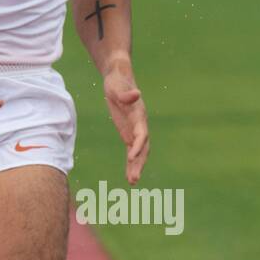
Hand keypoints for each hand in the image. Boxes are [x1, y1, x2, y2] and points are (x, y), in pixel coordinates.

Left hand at [103, 66, 148, 183]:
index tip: (131, 156)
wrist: (118, 77)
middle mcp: (140, 124)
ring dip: (136, 166)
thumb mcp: (117, 86)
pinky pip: (131, 150)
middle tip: (133, 178)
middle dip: (139, 162)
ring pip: (139, 152)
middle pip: (143, 147)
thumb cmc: (117, 81)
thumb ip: (126, 93)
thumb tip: (136, 94)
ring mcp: (135, 129)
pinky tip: (129, 175)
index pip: (141, 134)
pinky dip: (131, 162)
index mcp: (139, 115)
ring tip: (132, 182)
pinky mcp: (128, 132)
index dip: (138, 145)